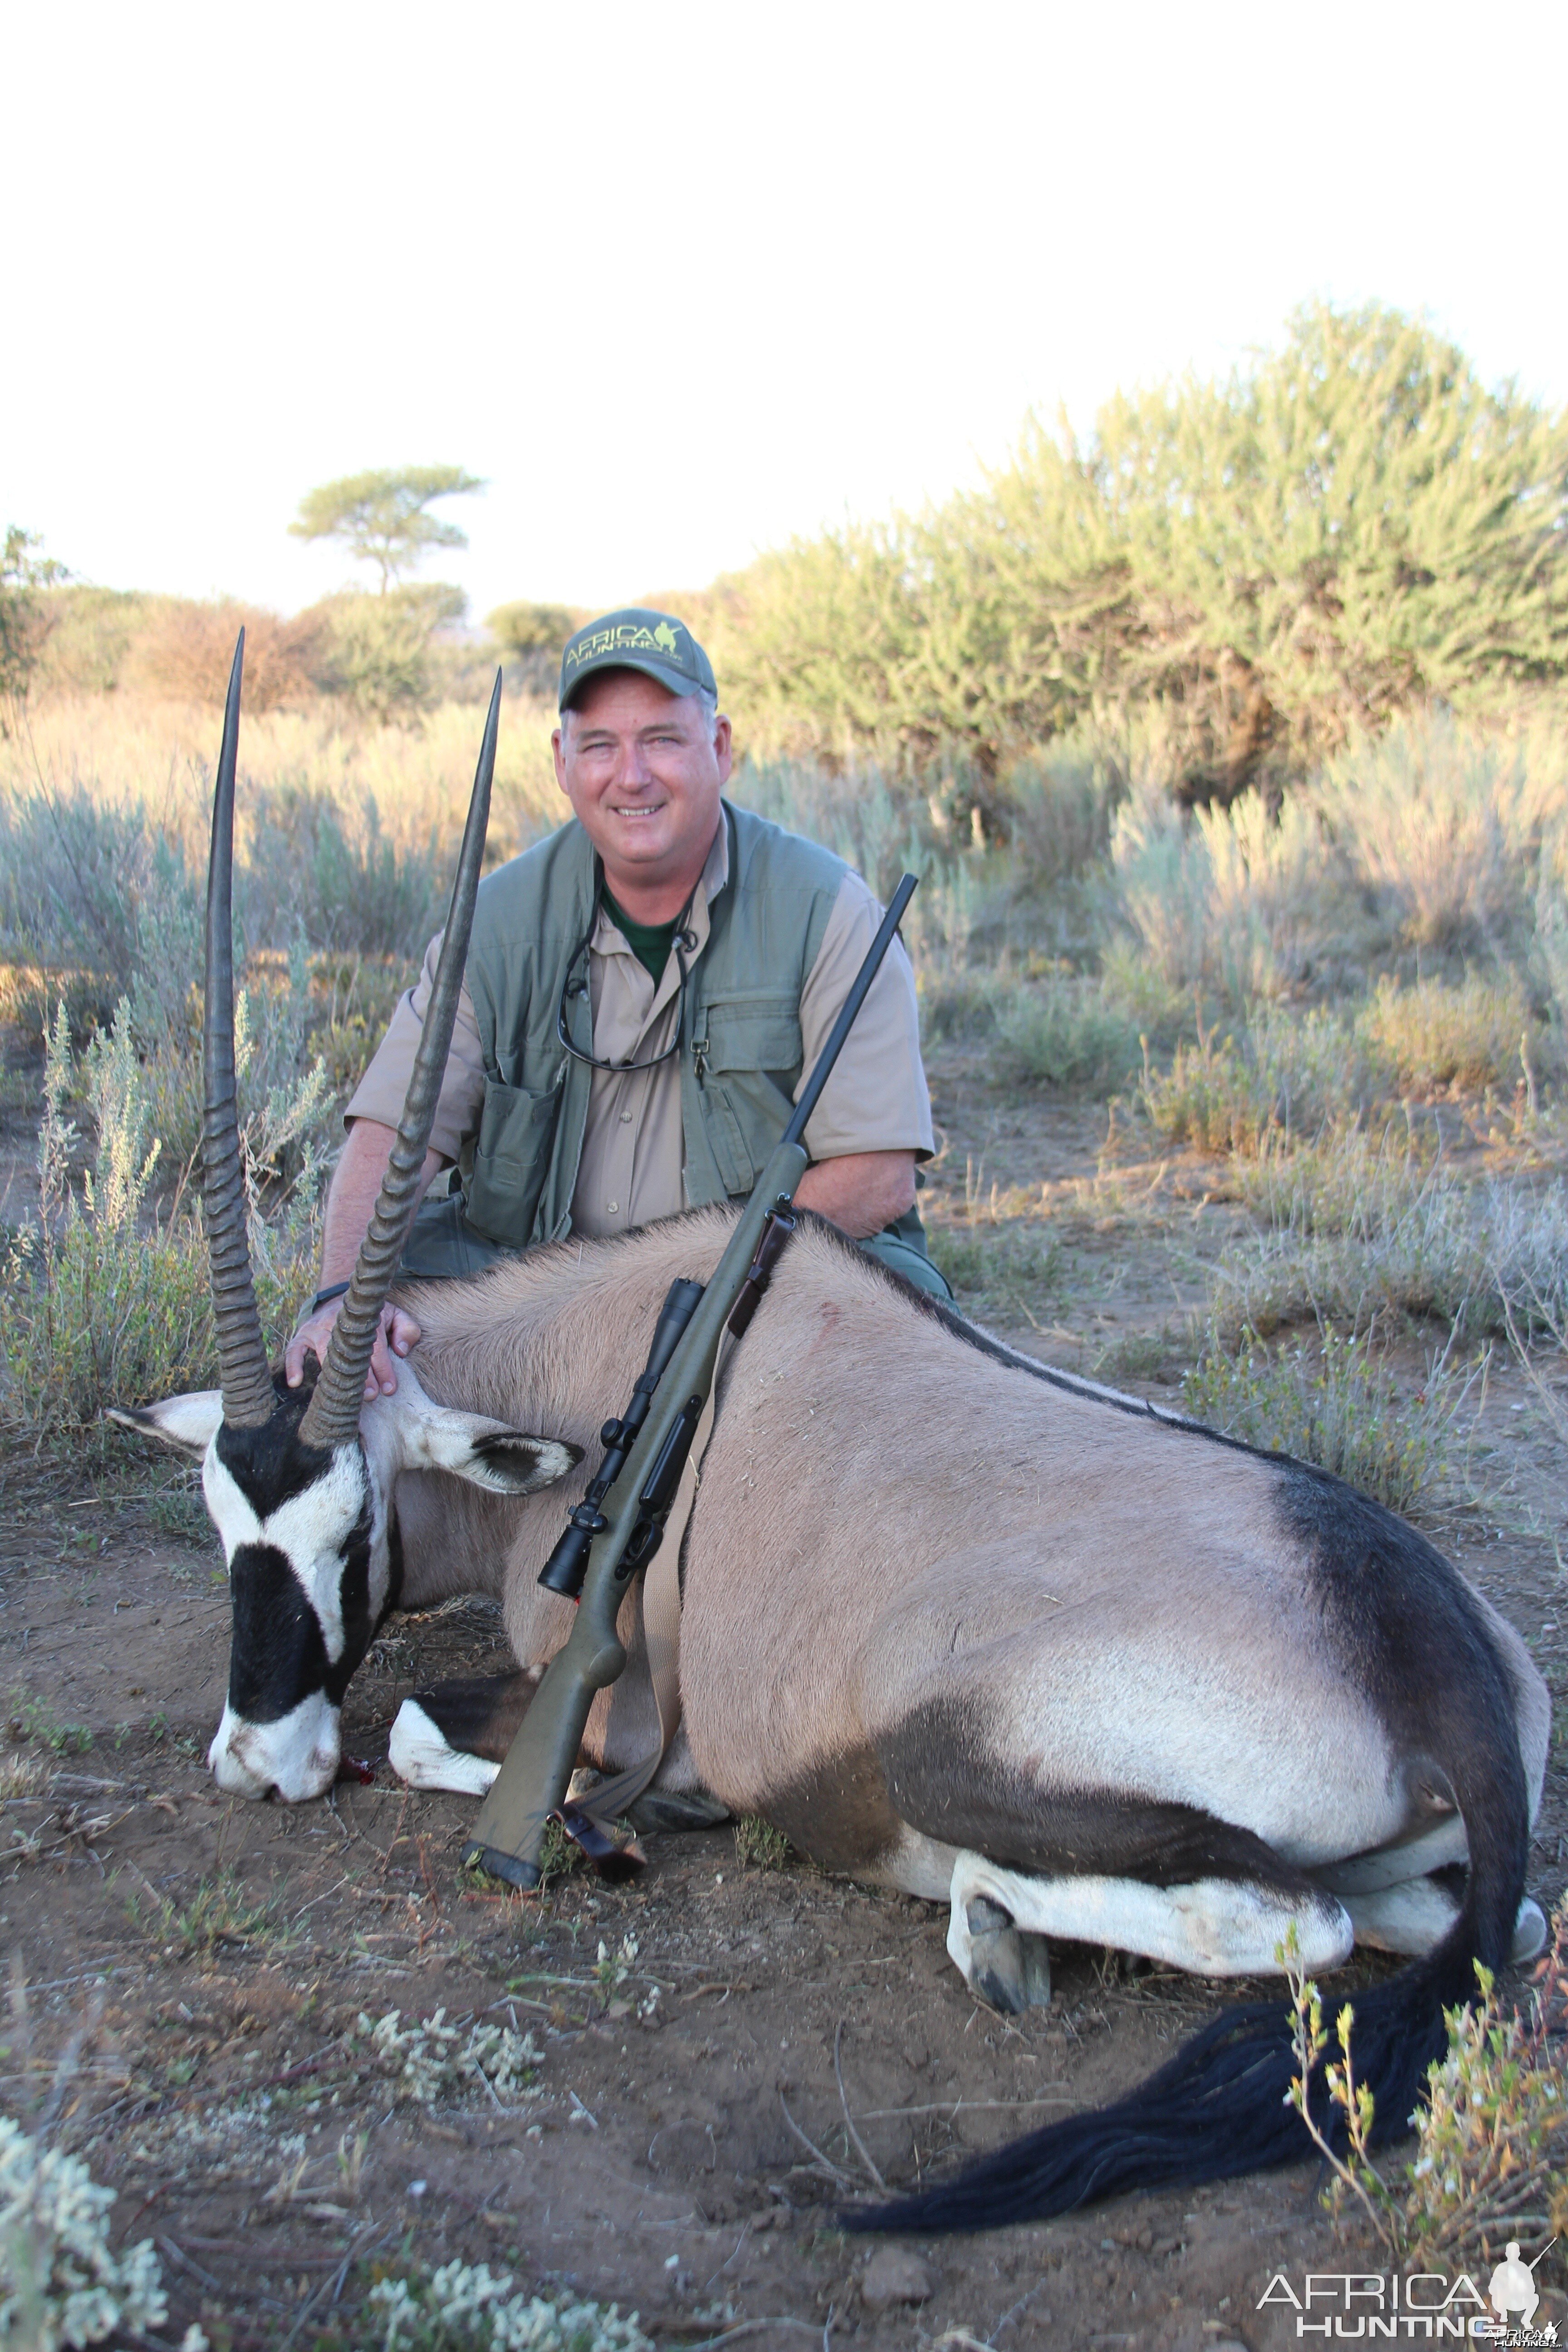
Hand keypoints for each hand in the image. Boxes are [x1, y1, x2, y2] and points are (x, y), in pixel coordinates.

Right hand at [285, 1298, 422, 1400]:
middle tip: (369, 1396)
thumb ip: (406, 1330)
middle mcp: (338, 1322)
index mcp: (364, 1320)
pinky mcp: (302, 1334)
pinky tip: (295, 1382)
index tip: (389, 1388)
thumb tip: (401, 1351)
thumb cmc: (372, 1316)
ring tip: (343, 1397)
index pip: (375, 1347)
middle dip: (360, 1377)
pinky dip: (293, 1365)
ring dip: (334, 1377)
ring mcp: (317, 1328)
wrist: (342, 1297)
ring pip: (324, 1354)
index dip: (383, 1369)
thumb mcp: (395, 1316)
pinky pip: (293, 1350)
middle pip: (348, 1352)